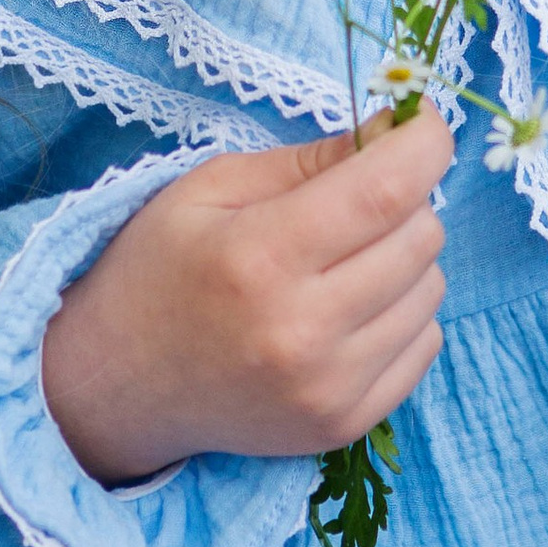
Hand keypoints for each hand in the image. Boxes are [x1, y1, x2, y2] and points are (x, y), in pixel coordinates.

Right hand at [39, 109, 451, 486]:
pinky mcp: (342, 425)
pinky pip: (426, 345)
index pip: (388, 190)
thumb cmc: (159, 268)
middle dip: (404, 198)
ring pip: (432, 290)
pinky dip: (403, 314)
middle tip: (355, 200)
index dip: (425, 142)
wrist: (115, 386)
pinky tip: (349, 310)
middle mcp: (301, 331)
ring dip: (404, 259)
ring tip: (343, 261)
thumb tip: (396, 132)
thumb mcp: (212, 187)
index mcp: (261, 257)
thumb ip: (308, 159)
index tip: (420, 121)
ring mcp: (327, 389)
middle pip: (421, 237)